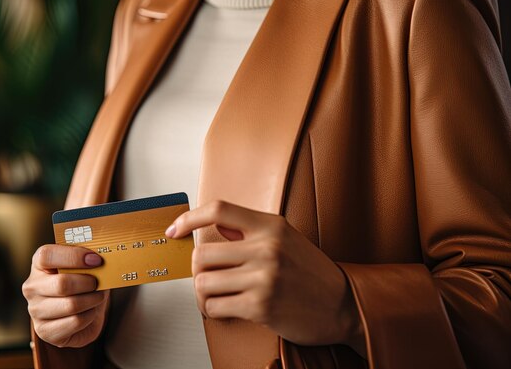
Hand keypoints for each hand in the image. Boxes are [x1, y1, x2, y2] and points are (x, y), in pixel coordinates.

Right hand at [22, 244, 105, 347]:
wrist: (82, 312)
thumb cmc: (83, 284)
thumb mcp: (86, 267)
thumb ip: (90, 259)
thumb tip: (106, 258)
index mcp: (39, 264)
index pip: (47, 255)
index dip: (74, 256)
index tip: (96, 260)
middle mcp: (32, 286)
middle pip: (62, 284)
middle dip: (88, 283)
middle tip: (98, 283)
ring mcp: (35, 310)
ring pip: (71, 305)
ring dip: (92, 300)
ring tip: (98, 297)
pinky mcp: (44, 331)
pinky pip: (75, 322)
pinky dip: (90, 316)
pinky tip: (90, 312)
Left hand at [166, 201, 363, 351]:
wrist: (344, 304)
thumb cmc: (311, 272)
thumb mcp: (286, 238)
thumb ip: (250, 231)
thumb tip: (213, 227)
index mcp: (271, 226)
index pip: (218, 209)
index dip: (189, 218)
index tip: (174, 230)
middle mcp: (266, 248)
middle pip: (201, 253)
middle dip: (198, 268)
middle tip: (208, 274)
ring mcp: (263, 278)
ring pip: (203, 282)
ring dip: (203, 292)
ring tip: (216, 294)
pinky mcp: (260, 306)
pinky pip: (214, 306)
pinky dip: (213, 309)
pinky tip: (225, 307)